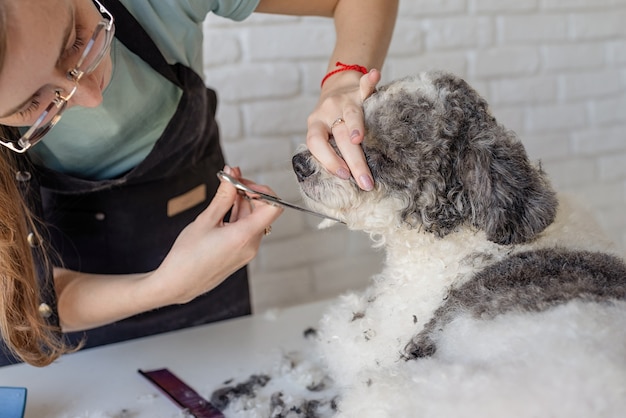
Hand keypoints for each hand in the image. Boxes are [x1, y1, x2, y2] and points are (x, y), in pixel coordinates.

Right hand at [152, 166, 283, 303]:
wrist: (177, 284)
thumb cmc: (187, 255)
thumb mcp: (205, 220)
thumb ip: (223, 196)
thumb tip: (232, 174)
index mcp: (245, 236)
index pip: (273, 207)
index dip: (261, 190)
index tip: (241, 183)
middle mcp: (251, 245)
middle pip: (263, 211)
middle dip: (248, 193)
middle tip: (230, 180)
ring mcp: (247, 251)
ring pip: (253, 219)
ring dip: (242, 203)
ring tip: (223, 191)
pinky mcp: (241, 254)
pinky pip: (246, 230)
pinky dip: (238, 216)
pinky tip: (223, 208)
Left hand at [305, 69, 380, 190]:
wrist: (339, 84)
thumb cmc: (333, 119)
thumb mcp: (326, 133)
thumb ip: (330, 150)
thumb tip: (346, 180)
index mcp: (316, 124)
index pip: (316, 143)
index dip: (327, 160)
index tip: (343, 176)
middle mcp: (327, 111)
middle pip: (339, 137)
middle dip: (353, 162)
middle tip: (365, 182)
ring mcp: (344, 99)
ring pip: (350, 116)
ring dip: (355, 127)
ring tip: (358, 140)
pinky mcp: (359, 89)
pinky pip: (365, 86)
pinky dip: (370, 81)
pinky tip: (374, 76)